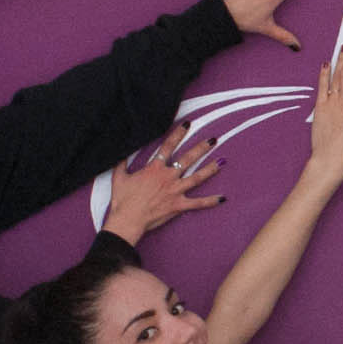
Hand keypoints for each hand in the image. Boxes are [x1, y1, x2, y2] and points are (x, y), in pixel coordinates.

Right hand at [101, 125, 222, 240]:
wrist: (128, 219)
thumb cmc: (122, 199)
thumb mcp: (119, 176)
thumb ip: (122, 162)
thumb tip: (121, 150)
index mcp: (154, 168)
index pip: (168, 146)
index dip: (178, 134)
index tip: (187, 124)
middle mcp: (168, 177)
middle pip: (188, 159)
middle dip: (201, 148)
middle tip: (213, 139)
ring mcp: (175, 191)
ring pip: (197, 178)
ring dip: (210, 169)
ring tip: (222, 161)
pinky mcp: (178, 205)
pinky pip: (198, 203)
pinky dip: (211, 201)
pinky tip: (223, 198)